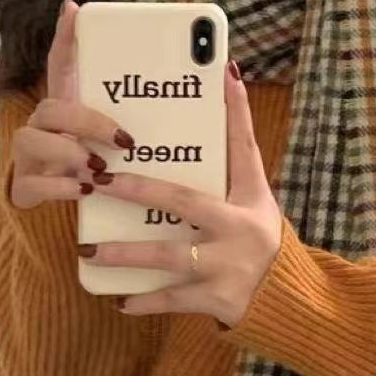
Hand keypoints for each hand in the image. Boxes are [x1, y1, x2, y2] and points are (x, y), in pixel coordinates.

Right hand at [7, 0, 134, 209]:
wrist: (75, 226)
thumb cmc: (106, 179)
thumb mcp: (122, 151)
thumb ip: (138, 124)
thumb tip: (196, 90)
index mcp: (68, 115)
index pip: (61, 68)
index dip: (65, 38)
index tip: (74, 9)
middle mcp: (44, 130)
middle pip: (51, 107)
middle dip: (86, 120)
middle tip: (123, 140)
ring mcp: (30, 159)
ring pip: (32, 140)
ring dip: (68, 152)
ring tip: (98, 168)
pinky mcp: (25, 189)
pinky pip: (34, 182)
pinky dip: (60, 186)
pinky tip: (85, 190)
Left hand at [79, 59, 283, 328]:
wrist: (288, 302)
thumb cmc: (262, 241)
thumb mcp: (256, 201)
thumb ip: (236, 157)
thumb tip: (226, 87)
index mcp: (249, 201)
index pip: (243, 149)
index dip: (235, 113)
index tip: (220, 73)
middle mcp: (240, 231)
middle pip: (184, 203)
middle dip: (140, 191)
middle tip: (100, 182)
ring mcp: (227, 267)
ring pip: (168, 257)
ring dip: (126, 253)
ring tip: (87, 249)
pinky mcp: (217, 300)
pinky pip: (172, 300)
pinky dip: (145, 301)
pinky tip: (119, 300)